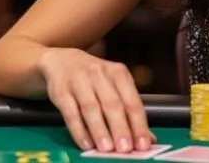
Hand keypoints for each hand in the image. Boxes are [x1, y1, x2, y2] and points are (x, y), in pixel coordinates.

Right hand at [38, 48, 153, 153]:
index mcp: (118, 73)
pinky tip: (86, 143)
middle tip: (125, 148)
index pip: (132, 101)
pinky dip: (79, 130)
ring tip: (107, 149)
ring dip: (100, 130)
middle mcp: (99, 74)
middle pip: (112, 103)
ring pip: (91, 108)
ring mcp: (79, 81)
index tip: (143, 144)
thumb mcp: (114, 86)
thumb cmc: (94, 78)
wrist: (62, 60)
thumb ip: (129, 110)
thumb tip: (147, 138)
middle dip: (120, 128)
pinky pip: (71, 113)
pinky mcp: (61, 91)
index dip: (138, 124)